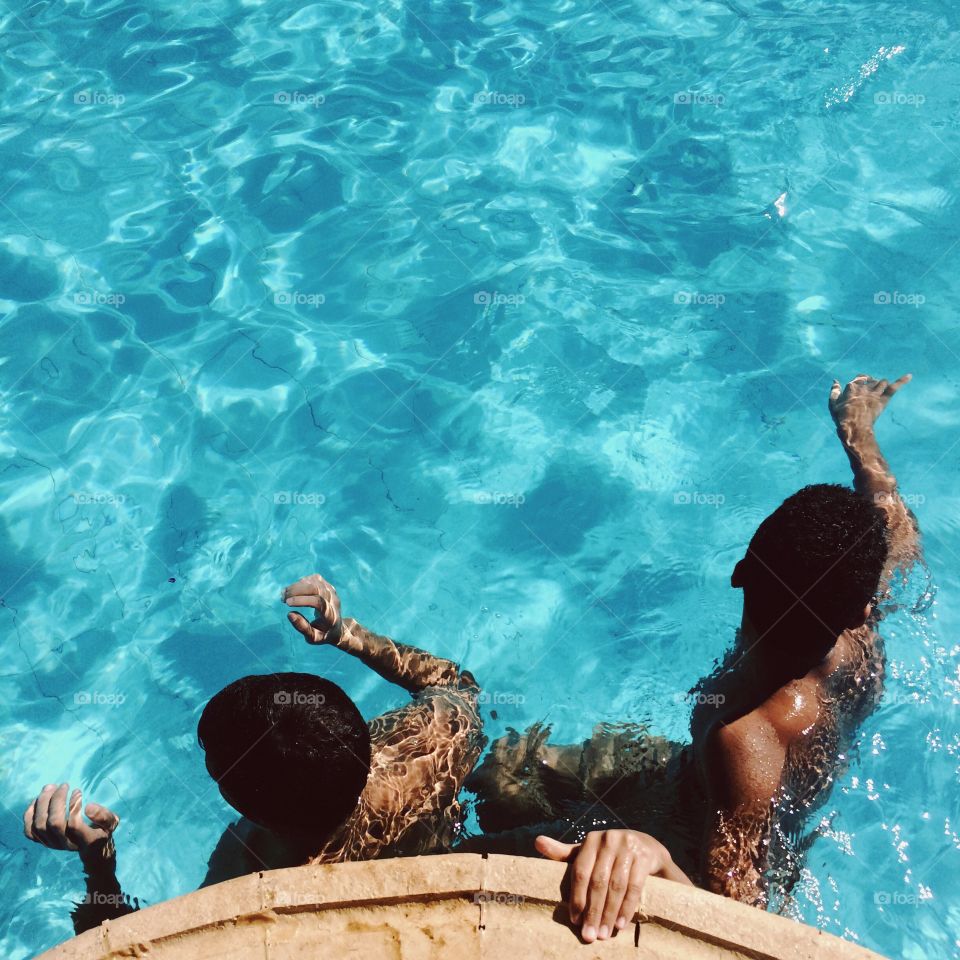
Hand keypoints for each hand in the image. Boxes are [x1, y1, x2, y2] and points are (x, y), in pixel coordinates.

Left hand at [24, 783, 118, 858]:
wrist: (90, 848)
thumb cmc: (102, 829)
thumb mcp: (112, 822)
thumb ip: (103, 815)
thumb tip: (87, 807)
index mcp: (84, 840)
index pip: (73, 825)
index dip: (74, 805)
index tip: (78, 791)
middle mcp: (66, 844)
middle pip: (53, 823)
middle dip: (56, 800)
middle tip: (63, 785)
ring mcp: (52, 844)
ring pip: (39, 825)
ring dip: (42, 803)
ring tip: (50, 787)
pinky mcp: (42, 842)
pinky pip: (29, 830)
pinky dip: (30, 814)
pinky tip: (38, 801)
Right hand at [283, 574, 342, 643]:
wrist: (337, 628)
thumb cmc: (322, 634)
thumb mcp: (313, 638)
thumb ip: (302, 627)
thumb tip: (289, 614)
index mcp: (331, 615)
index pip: (318, 602)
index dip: (302, 600)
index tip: (287, 603)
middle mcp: (334, 601)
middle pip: (316, 589)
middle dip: (297, 590)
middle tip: (283, 597)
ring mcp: (332, 592)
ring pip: (314, 582)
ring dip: (297, 586)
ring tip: (284, 594)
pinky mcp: (328, 586)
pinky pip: (314, 579)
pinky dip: (302, 582)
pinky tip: (294, 590)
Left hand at [536, 829, 670, 942]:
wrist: (646, 847)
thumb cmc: (609, 853)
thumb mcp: (588, 852)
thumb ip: (563, 852)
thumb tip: (537, 842)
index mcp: (591, 840)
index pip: (580, 872)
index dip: (577, 897)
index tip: (574, 921)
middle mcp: (608, 839)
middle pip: (598, 881)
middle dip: (593, 911)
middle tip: (590, 935)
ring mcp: (628, 847)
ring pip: (616, 886)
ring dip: (610, 913)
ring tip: (605, 934)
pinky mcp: (644, 856)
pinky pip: (635, 886)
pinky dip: (627, 907)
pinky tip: (621, 924)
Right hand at [829, 373, 910, 435]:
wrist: (854, 427)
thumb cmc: (841, 417)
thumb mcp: (833, 404)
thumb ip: (834, 392)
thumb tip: (835, 381)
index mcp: (852, 386)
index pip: (858, 379)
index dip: (859, 384)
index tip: (858, 391)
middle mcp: (864, 387)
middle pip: (870, 378)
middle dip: (870, 382)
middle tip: (869, 391)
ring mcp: (875, 393)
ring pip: (882, 382)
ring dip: (881, 384)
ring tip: (879, 391)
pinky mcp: (883, 400)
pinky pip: (894, 388)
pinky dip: (902, 381)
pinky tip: (910, 376)